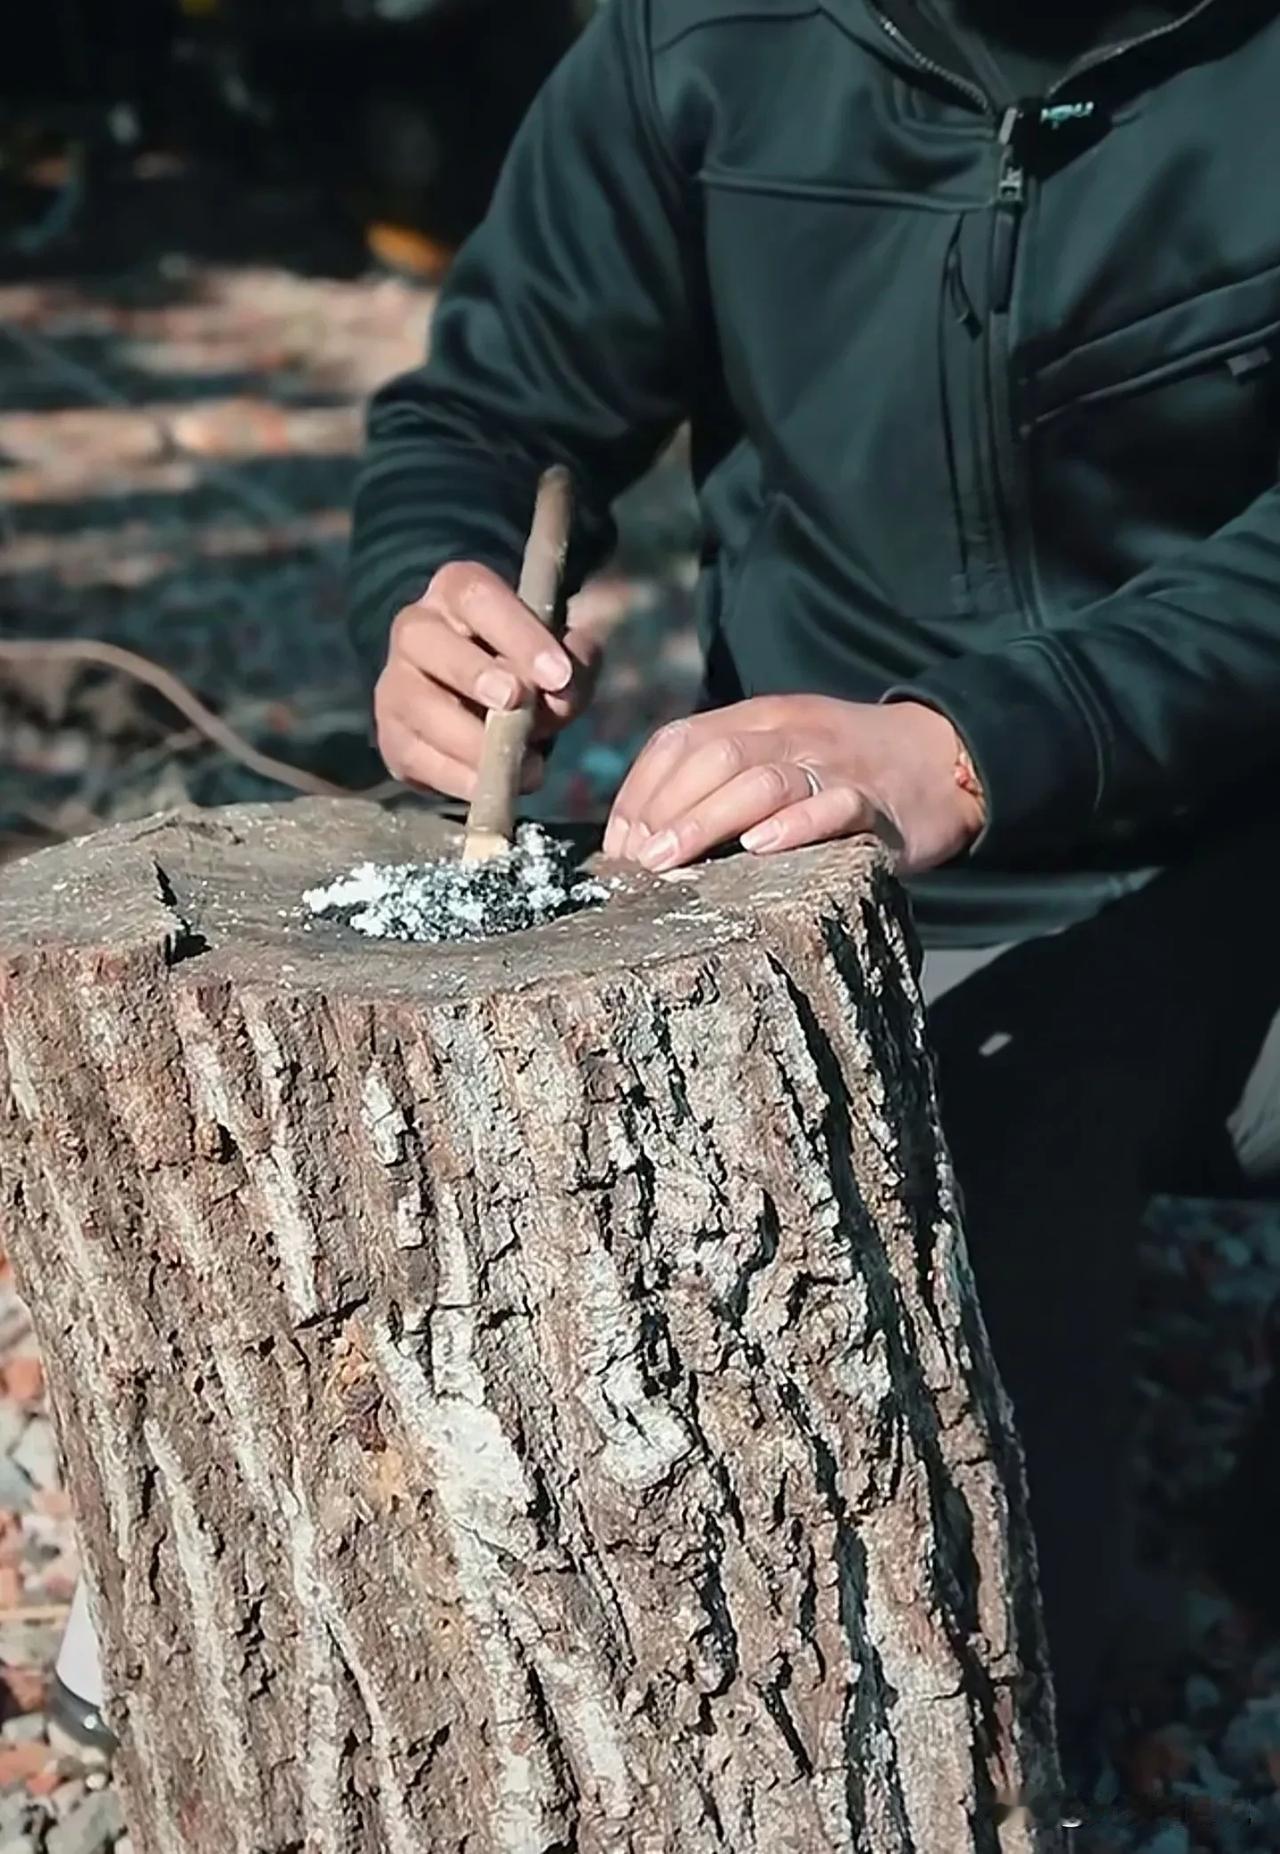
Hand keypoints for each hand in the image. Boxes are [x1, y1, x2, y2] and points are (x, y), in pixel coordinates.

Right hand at [374, 562, 602, 798]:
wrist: (484, 708)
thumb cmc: (528, 666)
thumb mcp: (561, 653)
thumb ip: (575, 662)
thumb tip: (564, 691)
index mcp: (458, 592)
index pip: (478, 596)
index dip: (517, 634)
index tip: (558, 676)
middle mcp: (415, 628)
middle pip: (427, 640)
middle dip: (474, 674)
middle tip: (518, 703)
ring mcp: (396, 683)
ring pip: (416, 704)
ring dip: (470, 738)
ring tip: (523, 766)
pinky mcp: (393, 736)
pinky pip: (415, 756)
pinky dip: (457, 777)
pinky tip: (493, 787)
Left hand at [603, 695, 983, 875]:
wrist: (944, 758)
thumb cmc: (846, 767)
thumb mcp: (779, 750)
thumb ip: (722, 774)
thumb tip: (644, 831)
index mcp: (760, 717)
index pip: (682, 739)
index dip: (641, 790)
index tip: (619, 843)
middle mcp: (792, 732)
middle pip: (714, 758)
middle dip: (665, 810)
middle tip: (636, 861)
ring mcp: (834, 764)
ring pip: (762, 780)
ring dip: (707, 821)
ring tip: (670, 862)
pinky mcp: (875, 802)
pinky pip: (833, 806)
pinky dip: (794, 825)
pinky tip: (760, 847)